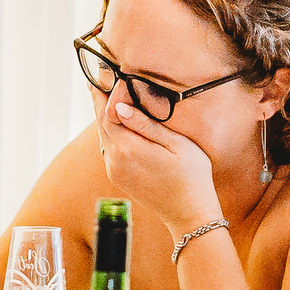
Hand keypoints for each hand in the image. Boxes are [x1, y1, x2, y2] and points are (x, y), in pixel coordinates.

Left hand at [100, 92, 220, 234]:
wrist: (190, 214)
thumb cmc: (192, 176)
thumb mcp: (176, 144)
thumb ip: (146, 125)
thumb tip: (119, 106)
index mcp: (128, 149)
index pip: (107, 113)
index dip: (103, 93)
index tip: (102, 75)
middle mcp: (115, 161)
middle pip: (101, 124)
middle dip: (100, 102)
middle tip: (98, 80)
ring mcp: (115, 171)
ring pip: (103, 137)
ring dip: (104, 117)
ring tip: (106, 97)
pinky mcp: (118, 178)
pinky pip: (108, 149)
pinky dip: (110, 133)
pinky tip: (117, 124)